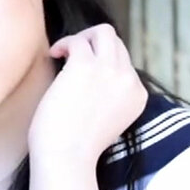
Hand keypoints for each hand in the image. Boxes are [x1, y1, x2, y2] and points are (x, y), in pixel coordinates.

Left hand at [28, 24, 147, 174]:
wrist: (66, 158)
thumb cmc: (75, 146)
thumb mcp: (106, 120)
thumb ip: (108, 97)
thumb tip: (90, 76)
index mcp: (137, 95)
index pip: (124, 64)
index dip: (101, 63)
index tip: (81, 75)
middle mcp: (129, 80)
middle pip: (116, 43)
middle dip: (93, 44)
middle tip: (71, 57)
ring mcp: (110, 71)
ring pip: (103, 32)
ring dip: (81, 38)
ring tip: (63, 53)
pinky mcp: (86, 66)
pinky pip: (78, 40)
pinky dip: (64, 44)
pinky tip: (53, 55)